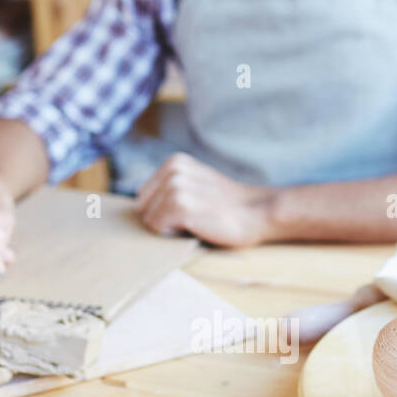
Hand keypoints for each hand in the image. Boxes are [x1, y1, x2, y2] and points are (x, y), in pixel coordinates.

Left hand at [135, 153, 275, 247]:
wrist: (256, 213)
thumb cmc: (225, 208)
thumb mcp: (195, 186)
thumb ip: (169, 190)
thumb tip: (140, 209)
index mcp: (174, 162)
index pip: (143, 197)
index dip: (162, 212)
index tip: (188, 212)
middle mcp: (172, 169)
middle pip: (142, 208)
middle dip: (162, 219)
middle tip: (193, 218)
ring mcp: (175, 186)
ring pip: (149, 219)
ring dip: (170, 228)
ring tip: (197, 221)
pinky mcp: (179, 204)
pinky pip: (157, 228)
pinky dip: (173, 234)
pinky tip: (196, 226)